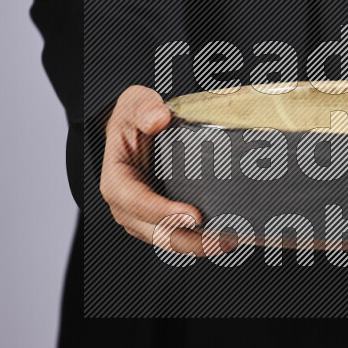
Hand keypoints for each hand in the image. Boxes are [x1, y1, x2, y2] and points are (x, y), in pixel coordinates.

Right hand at [100, 86, 217, 255]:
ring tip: (230, 239)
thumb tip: (158, 118)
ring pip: (170, 241)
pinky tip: (225, 235)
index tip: (193, 215)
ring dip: (200, 245)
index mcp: (116, 180)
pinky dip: (200, 240)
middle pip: (158, 232)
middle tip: (222, 237)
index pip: (137, 203)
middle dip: (191, 240)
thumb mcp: (134, 103)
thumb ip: (144, 108)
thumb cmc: (133, 118)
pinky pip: (179, 237)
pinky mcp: (160, 220)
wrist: (136, 127)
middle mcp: (127, 206)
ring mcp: (142, 217)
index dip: (164, 213)